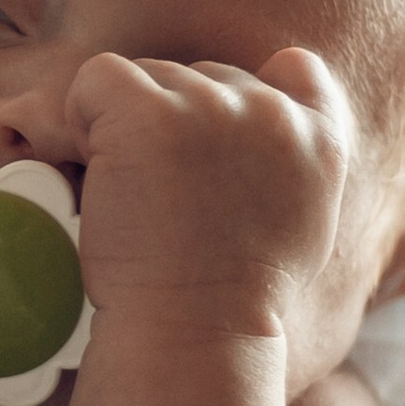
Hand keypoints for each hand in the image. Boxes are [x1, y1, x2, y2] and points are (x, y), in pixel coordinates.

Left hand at [68, 45, 354, 366]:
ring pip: (149, 79)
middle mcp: (271, 111)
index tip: (216, 155)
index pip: (295, 70)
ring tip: (136, 197)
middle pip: (203, 79)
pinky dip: (81, 114)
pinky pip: (97, 78)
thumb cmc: (234, 299)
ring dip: (127, 127)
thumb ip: (297, 162)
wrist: (195, 335)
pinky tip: (96, 170)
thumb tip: (274, 110)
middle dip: (175, 126)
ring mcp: (210, 107)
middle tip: (166, 201)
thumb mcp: (305, 224)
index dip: (242, 101)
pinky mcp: (147, 112)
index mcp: (322, 139)